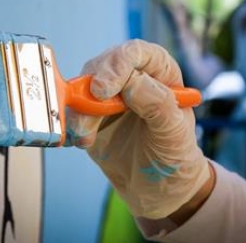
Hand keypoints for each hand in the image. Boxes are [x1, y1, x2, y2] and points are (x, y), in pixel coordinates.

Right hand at [66, 39, 210, 219]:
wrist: (158, 191)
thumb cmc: (174, 156)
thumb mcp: (174, 133)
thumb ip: (158, 105)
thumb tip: (132, 82)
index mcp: (159, 73)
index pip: (137, 53)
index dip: (118, 64)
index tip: (104, 90)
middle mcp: (132, 78)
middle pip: (104, 65)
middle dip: (92, 87)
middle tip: (90, 111)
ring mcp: (109, 96)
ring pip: (83, 86)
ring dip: (79, 110)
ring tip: (87, 136)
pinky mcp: (91, 115)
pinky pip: (73, 109)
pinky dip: (72, 123)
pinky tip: (84, 139)